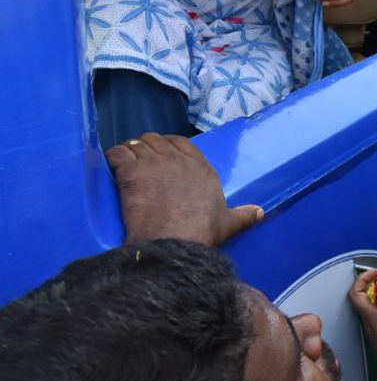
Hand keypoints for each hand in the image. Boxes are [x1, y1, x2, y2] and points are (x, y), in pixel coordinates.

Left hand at [106, 133, 262, 245]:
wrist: (174, 241)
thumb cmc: (202, 232)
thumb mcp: (229, 222)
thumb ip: (244, 214)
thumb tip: (261, 212)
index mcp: (201, 167)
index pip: (182, 142)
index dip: (169, 147)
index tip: (163, 157)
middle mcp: (178, 159)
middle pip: (156, 139)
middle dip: (148, 148)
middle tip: (142, 162)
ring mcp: (154, 162)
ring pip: (136, 143)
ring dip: (130, 151)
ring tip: (125, 163)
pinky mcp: (132, 170)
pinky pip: (117, 153)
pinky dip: (113, 157)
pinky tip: (112, 166)